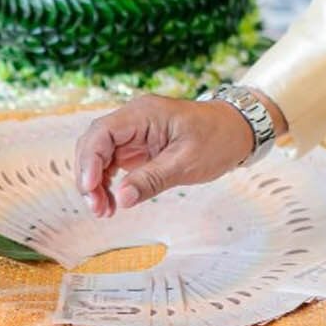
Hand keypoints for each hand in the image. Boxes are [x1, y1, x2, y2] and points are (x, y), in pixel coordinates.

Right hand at [75, 94, 256, 217]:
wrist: (237, 130)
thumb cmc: (217, 139)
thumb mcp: (187, 163)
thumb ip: (152, 180)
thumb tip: (121, 200)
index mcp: (143, 114)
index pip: (102, 133)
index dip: (90, 161)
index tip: (90, 189)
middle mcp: (132, 119)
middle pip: (93, 144)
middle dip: (89, 177)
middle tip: (97, 208)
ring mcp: (132, 133)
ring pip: (99, 156)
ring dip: (96, 183)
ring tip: (103, 211)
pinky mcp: (135, 146)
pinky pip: (111, 163)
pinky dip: (108, 183)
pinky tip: (111, 203)